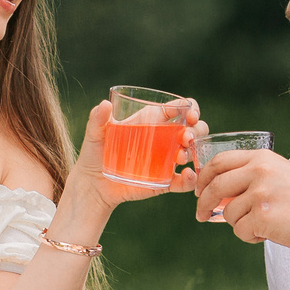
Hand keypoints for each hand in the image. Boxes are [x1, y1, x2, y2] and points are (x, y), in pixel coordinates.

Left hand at [66, 95, 200, 210]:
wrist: (92, 184)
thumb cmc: (94, 153)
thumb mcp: (94, 134)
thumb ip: (97, 118)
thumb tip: (105, 105)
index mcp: (151, 121)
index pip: (179, 109)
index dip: (191, 108)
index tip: (191, 114)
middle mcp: (164, 139)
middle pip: (193, 129)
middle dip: (197, 131)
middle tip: (186, 138)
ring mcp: (165, 160)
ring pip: (192, 152)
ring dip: (194, 152)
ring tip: (180, 156)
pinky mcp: (164, 181)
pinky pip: (183, 181)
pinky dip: (190, 179)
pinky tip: (188, 176)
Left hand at [193, 148, 289, 249]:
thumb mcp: (279, 174)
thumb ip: (251, 177)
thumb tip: (218, 194)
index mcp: (261, 158)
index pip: (219, 162)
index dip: (204, 177)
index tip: (199, 190)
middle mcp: (258, 171)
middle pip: (214, 187)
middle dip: (203, 203)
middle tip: (201, 215)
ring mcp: (259, 194)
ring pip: (228, 214)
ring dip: (240, 224)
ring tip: (263, 225)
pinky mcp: (262, 216)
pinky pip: (240, 231)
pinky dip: (251, 237)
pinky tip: (268, 233)